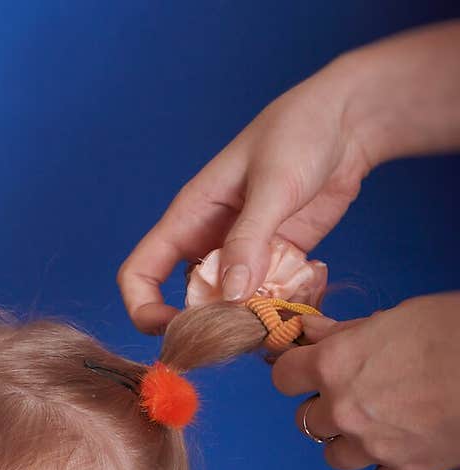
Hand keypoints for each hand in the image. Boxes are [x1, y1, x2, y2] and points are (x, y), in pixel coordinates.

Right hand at [118, 60, 370, 332]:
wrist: (349, 120)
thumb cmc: (300, 131)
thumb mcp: (273, 183)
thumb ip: (249, 239)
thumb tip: (231, 294)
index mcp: (190, 218)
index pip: (140, 273)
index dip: (144, 308)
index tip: (174, 330)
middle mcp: (209, 242)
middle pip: (187, 302)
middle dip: (208, 326)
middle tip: (244, 331)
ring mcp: (243, 256)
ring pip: (229, 308)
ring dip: (250, 322)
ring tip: (280, 317)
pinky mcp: (275, 262)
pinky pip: (267, 300)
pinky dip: (282, 309)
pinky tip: (304, 297)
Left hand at [271, 296, 459, 469]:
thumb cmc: (455, 331)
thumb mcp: (397, 316)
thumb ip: (347, 332)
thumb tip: (312, 331)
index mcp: (336, 365)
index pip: (283, 377)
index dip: (295, 370)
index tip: (307, 367)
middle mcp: (345, 411)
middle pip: (306, 420)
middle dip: (324, 406)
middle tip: (354, 392)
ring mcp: (373, 447)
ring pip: (334, 458)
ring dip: (347, 442)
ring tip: (375, 423)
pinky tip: (398, 454)